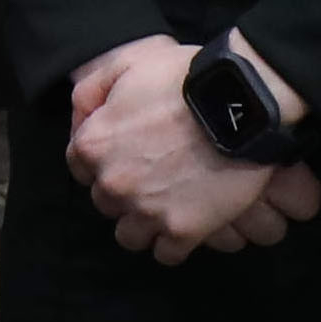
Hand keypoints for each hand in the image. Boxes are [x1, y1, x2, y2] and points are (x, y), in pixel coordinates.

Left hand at [60, 39, 320, 263]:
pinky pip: (166, 255)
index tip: (126, 156)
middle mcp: (112, 184)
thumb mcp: (125, 66)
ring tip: (168, 206)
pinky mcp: (182, 231)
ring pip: (130, 236)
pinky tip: (187, 225)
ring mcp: (147, 211)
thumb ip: (91, 90)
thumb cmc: (184, 79)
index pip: (80, 168)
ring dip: (144, 224)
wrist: (240, 103)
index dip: (103, 161)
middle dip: (125, 192)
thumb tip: (81, 117)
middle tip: (154, 177)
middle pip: (106, 202)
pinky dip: (174, 243)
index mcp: (93, 145)